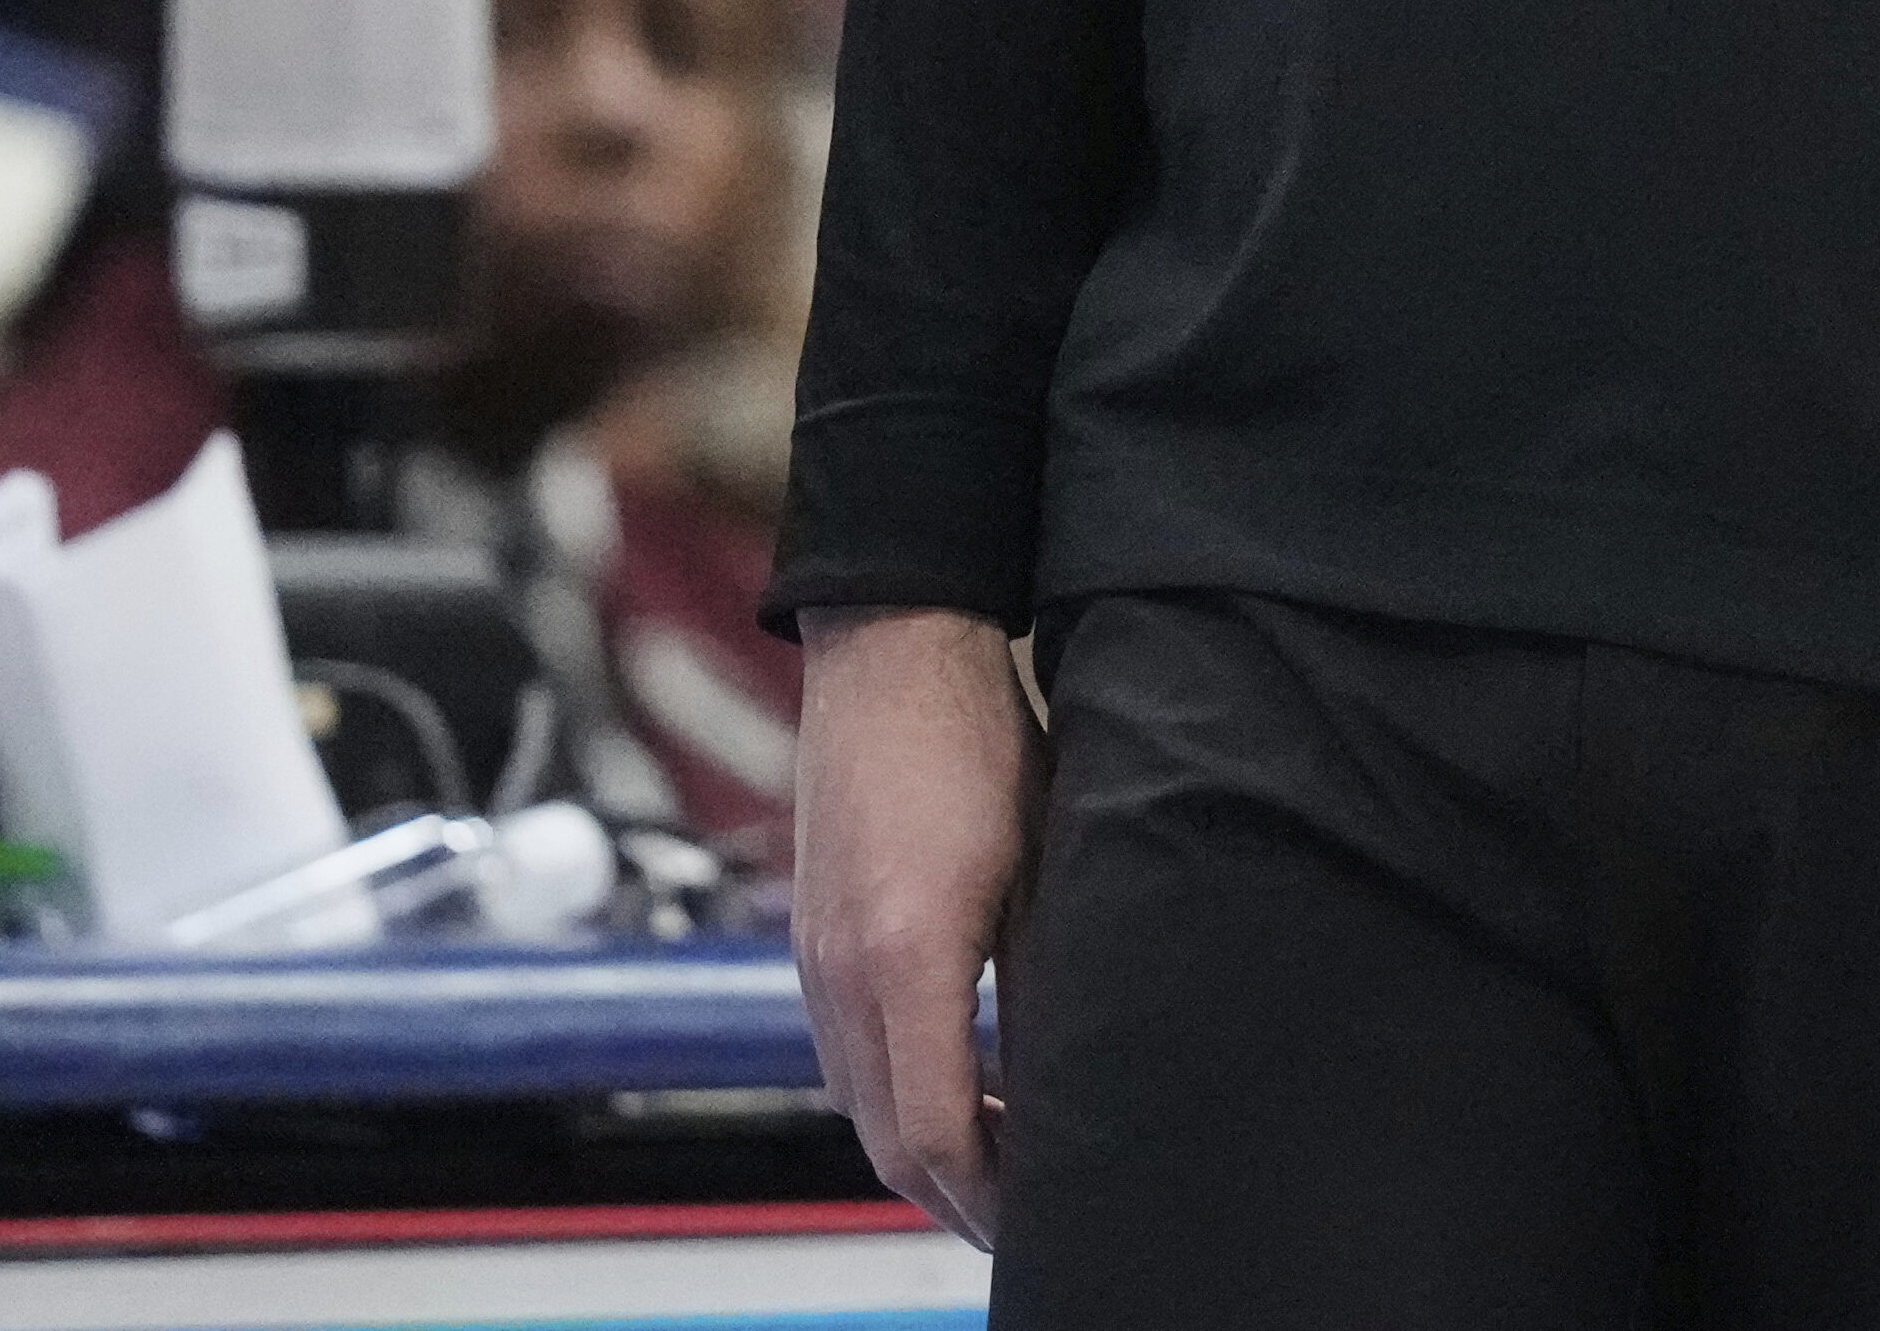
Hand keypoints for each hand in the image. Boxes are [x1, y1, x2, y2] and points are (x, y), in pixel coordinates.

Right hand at [787, 609, 1037, 1237]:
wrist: (890, 658)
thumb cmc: (979, 746)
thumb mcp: (1043, 868)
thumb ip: (1044, 988)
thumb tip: (1065, 1086)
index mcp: (908, 959)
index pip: (934, 1135)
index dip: (989, 1196)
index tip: (1041, 1218)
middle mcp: (844, 977)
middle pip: (887, 1145)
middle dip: (958, 1198)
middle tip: (1030, 1221)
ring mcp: (817, 966)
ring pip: (861, 1111)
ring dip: (927, 1155)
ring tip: (1007, 1168)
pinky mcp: (814, 948)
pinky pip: (846, 1061)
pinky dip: (898, 1101)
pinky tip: (961, 1092)